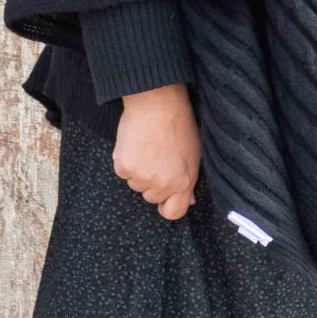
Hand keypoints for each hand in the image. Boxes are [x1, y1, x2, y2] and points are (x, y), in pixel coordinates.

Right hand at [115, 83, 200, 220]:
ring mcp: (141, 177)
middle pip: (151, 198)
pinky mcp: (123, 167)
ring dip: (139, 172)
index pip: (174, 212)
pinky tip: (135, 146)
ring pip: (135, 185)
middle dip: (153, 184)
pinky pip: (123, 173)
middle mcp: (162, 184)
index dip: (168, 206)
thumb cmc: (179, 125)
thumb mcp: (193, 155)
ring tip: (148, 149)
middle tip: (157, 160)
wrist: (157, 104)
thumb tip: (189, 200)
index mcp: (184, 182)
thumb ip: (189, 180)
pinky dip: (126, 162)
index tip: (165, 199)